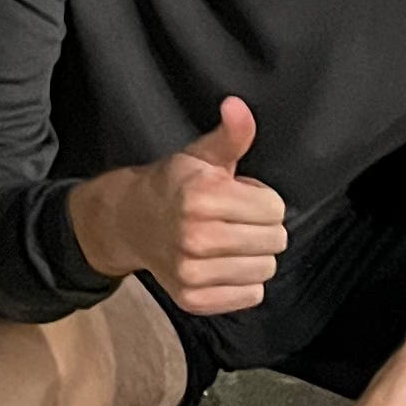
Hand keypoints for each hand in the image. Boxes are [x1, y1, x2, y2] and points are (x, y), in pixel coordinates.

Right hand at [69, 97, 286, 314]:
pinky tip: (224, 264)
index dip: (263, 200)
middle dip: (262, 227)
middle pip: (274, 241)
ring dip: (254, 255)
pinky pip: (250, 296)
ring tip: (229, 240)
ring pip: (265, 270)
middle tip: (235, 219)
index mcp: (201, 197)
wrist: (130, 222)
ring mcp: (192, 272)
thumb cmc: (174, 186)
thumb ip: (230, 134)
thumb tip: (237, 106)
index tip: (241, 196)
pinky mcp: (193, 299)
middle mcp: (195, 237)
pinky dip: (244, 282)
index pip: (275, 209)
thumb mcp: (201, 155)